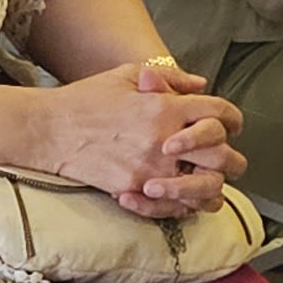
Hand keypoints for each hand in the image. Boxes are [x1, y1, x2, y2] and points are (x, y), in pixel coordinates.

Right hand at [32, 58, 242, 212]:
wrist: (50, 129)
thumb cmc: (86, 99)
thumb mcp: (127, 74)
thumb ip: (170, 78)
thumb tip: (202, 84)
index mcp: (166, 106)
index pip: (220, 112)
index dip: (233, 118)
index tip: (231, 124)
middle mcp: (166, 139)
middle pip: (223, 155)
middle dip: (230, 157)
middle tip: (224, 159)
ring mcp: (152, 168)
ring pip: (207, 188)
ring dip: (212, 186)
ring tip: (206, 183)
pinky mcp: (136, 190)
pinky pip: (176, 207)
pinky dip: (184, 205)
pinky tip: (181, 197)